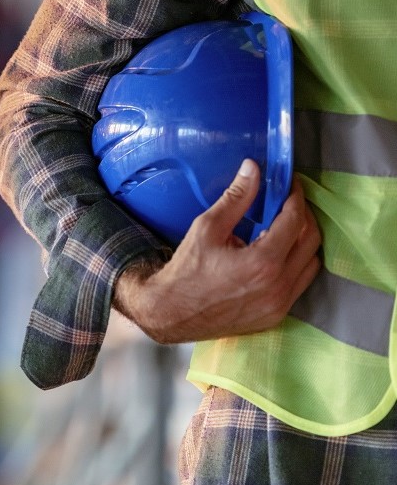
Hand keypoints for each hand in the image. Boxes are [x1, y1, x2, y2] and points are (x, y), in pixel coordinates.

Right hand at [112, 159, 321, 343]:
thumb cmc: (187, 269)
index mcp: (263, 262)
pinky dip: (296, 263)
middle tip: (289, 200)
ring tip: (285, 225)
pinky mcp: (276, 316)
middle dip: (304, 215)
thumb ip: (236, 198)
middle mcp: (279, 286)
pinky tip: (277, 253)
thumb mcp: (207, 228)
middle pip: (311, 240)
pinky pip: (300, 283)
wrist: (172, 312)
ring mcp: (280, 304)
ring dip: (303, 240)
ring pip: (311, 264)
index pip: (295, 220)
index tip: (290, 183)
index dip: (295, 196)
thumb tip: (253, 168)